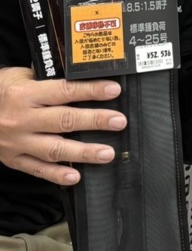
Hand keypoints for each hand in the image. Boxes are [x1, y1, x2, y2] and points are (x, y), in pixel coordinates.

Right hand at [0, 67, 126, 185]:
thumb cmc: (2, 90)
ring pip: (54, 149)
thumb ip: (49, 78)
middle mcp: (22, 119)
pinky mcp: (13, 159)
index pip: (64, 91)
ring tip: (107, 153)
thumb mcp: (21, 76)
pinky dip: (56, 175)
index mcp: (26, 94)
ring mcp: (17, 142)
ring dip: (83, 152)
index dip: (90, 91)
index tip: (113, 90)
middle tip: (119, 121)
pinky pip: (37, 169)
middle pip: (64, 120)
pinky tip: (76, 177)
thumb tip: (81, 74)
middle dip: (95, 121)